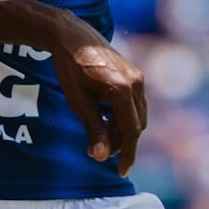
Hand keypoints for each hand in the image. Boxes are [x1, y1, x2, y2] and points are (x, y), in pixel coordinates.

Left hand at [46, 12, 148, 173]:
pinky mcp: (135, 75)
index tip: (121, 172)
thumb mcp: (78, 102)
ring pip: (136, 116)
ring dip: (121, 131)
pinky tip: (103, 119)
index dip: (127, 154)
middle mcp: (136, 83)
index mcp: (122, 89)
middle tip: (96, 152)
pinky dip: (122, 117)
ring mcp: (137, 77)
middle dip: (119, 143)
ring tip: (97, 137)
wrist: (73, 36)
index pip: (131, 131)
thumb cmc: (71, 69)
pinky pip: (134, 104)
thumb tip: (101, 156)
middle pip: (135, 125)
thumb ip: (93, 129)